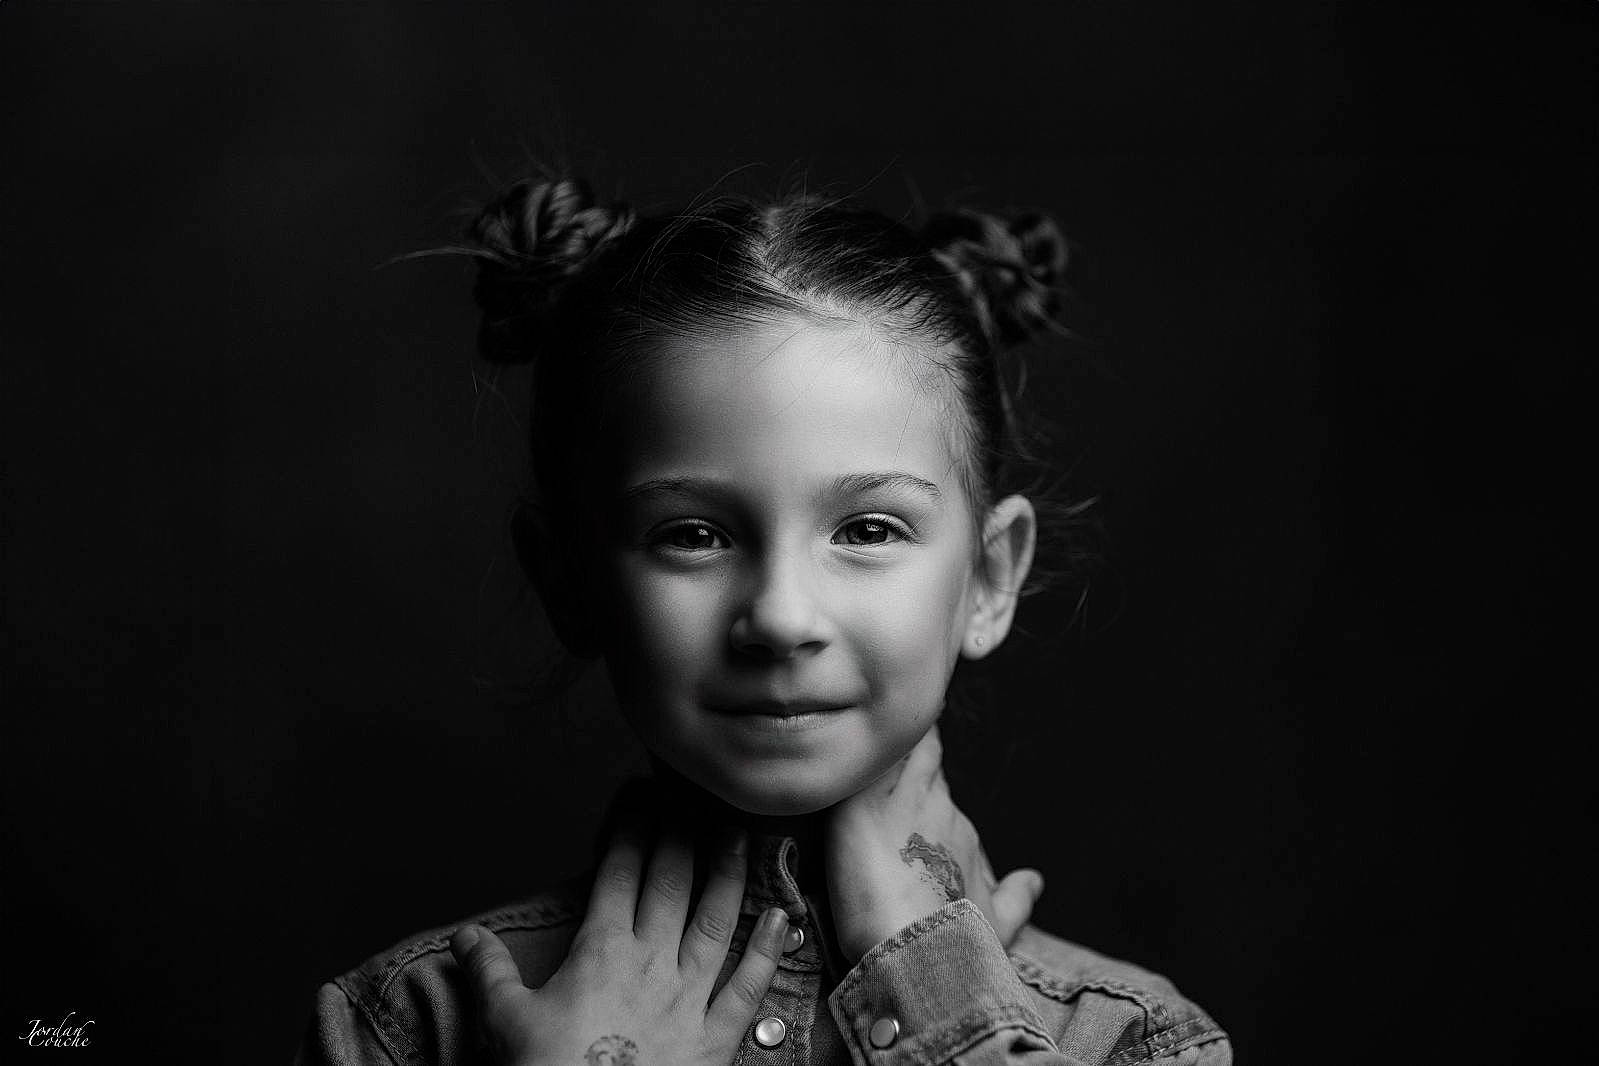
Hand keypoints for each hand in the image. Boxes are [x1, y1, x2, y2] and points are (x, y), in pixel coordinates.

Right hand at [450, 818, 788, 1065]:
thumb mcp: (505, 1023)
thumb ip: (489, 971)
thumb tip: (465, 935)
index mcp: (600, 952)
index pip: (618, 874)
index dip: (631, 830)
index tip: (640, 796)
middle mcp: (650, 965)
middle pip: (670, 885)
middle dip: (680, 836)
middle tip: (690, 800)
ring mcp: (687, 1000)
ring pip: (714, 923)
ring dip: (727, 875)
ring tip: (739, 834)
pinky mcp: (715, 1040)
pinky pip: (747, 989)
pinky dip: (767, 951)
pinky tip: (782, 917)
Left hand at [825, 724, 1043, 962]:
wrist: (922, 950)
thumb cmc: (960, 943)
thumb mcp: (999, 924)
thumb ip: (1017, 897)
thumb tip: (1035, 880)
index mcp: (959, 829)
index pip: (939, 789)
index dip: (925, 780)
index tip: (913, 774)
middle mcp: (935, 806)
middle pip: (922, 758)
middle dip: (907, 750)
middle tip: (884, 749)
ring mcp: (899, 800)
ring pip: (898, 749)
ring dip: (885, 745)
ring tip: (866, 740)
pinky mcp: (858, 807)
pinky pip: (860, 762)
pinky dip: (854, 756)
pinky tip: (843, 749)